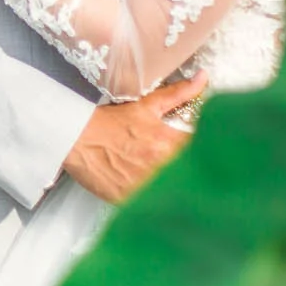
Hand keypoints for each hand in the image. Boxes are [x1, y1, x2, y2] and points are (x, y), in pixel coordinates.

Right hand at [61, 72, 207, 204]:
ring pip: (173, 194)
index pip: (203, 151)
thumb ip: (179, 93)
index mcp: (167, 141)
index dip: (209, 153)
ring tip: (174, 187)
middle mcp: (158, 164)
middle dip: (193, 174)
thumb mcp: (146, 106)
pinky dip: (155, 204)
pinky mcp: (129, 199)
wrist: (75, 139)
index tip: (210, 154)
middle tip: (193, 174)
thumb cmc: (108, 124)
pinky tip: (153, 198)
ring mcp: (143, 184)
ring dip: (176, 190)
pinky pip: (150, 207)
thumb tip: (203, 78)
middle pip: (190, 176)